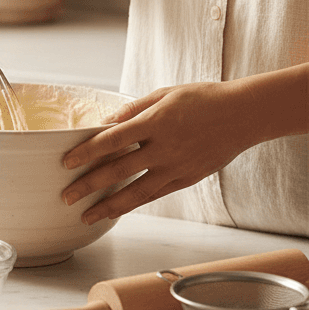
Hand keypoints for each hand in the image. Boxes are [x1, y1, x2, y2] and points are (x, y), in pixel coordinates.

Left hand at [61, 82, 253, 223]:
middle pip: (119, 170)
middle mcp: (164, 148)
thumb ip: (133, 110)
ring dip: (108, 205)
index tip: (66, 162)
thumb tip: (105, 122)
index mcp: (155, 122)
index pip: (112, 139)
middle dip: (89, 185)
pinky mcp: (187, 179)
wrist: (243, 115)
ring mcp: (176, 167)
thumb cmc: (201, 99)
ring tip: (86, 215)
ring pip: (136, 191)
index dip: (87, 151)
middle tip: (66, 196)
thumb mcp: (164, 94)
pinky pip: (155, 194)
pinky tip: (116, 210)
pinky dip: (134, 204)